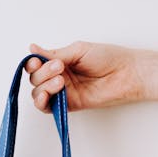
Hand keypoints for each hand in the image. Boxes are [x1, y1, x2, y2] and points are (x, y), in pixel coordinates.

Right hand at [25, 40, 147, 112]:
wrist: (125, 73)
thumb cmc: (108, 58)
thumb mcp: (77, 50)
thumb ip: (54, 54)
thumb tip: (32, 49)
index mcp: (61, 61)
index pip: (37, 64)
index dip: (33, 63)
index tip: (36, 61)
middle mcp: (59, 76)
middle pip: (36, 78)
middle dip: (43, 73)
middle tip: (59, 67)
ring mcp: (63, 92)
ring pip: (38, 92)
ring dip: (44, 86)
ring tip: (60, 80)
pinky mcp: (69, 105)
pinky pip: (47, 107)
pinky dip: (42, 101)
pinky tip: (48, 94)